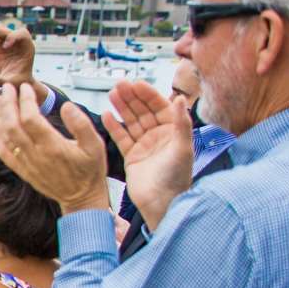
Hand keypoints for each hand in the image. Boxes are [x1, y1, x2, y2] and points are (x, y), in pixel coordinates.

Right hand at [0, 21, 35, 87]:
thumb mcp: (14, 81)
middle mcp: (17, 41)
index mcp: (26, 46)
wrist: (18, 78)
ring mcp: (6, 41)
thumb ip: (4, 80)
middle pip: (6, 30)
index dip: (13, 37)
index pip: (22, 34)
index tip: (5, 46)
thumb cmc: (20, 79)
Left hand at [0, 82, 108, 214]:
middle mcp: (35, 155)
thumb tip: (66, 106)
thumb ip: (81, 124)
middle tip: (6, 88)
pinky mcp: (22, 170)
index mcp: (53, 146)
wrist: (81, 199)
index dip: (25, 100)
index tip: (25, 87)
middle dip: (7, 104)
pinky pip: (3, 153)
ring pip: (5, 137)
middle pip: (12, 125)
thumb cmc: (90, 170)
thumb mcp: (95, 145)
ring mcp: (26, 164)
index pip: (31, 119)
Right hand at [102, 79, 194, 229]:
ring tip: (111, 94)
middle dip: (132, 97)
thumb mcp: (182, 148)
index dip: (148, 95)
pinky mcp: (132, 156)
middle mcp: (159, 136)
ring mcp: (145, 145)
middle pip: (143, 111)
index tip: (137, 84)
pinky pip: (121, 137)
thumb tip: (180, 98)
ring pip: (131, 121)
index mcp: (174, 131)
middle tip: (120, 84)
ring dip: (121, 107)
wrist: (161, 203)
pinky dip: (113, 126)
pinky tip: (106, 115)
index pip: (160, 107)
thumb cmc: (176, 178)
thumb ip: (181, 122)